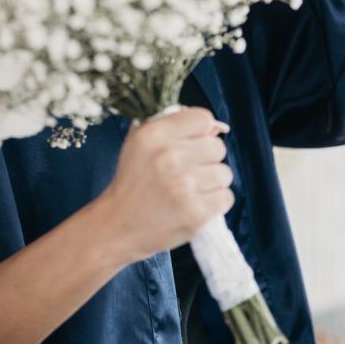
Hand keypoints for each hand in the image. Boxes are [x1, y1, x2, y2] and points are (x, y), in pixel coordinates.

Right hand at [99, 105, 233, 263]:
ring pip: (225, 173)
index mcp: (154, 134)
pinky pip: (226, 197)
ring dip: (213, 181)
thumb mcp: (140, 141)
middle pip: (218, 146)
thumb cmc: (133, 179)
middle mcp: (169, 156)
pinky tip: (196, 202)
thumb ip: (174, 124)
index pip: (203, 119)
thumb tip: (217, 127)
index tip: (193, 142)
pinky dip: (215, 201)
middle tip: (190, 169)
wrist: (118, 224)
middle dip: (207, 158)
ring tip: (192, 188)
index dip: (201, 131)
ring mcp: (183, 186)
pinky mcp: (195, 213)